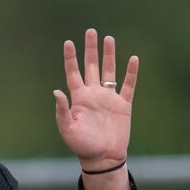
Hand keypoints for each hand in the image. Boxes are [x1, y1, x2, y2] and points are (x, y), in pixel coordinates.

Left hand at [54, 28, 138, 170]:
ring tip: (109, 39)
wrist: (102, 158)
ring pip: (109, 71)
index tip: (68, 42)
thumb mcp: (68, 129)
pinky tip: (133, 59)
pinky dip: (131, 73)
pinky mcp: (123, 105)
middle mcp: (93, 94)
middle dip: (90, 49)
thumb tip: (56, 91)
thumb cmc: (82, 146)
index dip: (70, 58)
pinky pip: (128, 85)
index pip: (73, 73)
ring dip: (109, 55)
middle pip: (91, 66)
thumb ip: (62, 110)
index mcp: (79, 98)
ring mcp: (109, 98)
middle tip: (90, 31)